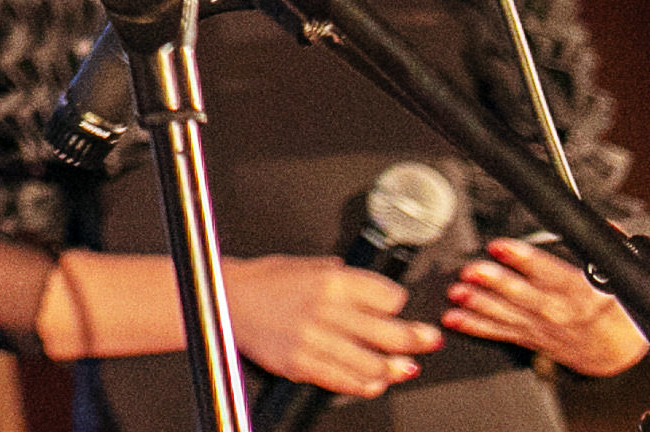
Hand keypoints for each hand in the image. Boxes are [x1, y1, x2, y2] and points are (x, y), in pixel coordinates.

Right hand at [224, 253, 435, 396]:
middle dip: (417, 338)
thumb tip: (359, 278)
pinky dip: (365, 384)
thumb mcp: (299, 264)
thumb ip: (332, 271)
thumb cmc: (258, 281)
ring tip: (405, 367)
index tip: (399, 307)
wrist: (220, 301)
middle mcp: (325, 310)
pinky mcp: (301, 364)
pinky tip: (374, 381)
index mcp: (328, 280)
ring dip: (395, 368)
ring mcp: (314, 340)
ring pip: (372, 363)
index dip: (396, 302)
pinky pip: (344, 381)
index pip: (387, 295)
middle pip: (389, 332)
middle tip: (429, 339)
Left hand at [447, 240, 647, 376]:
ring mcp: (541, 326)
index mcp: (578, 290)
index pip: (550, 272)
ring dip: (479, 303)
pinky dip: (475, 326)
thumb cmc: (614, 310)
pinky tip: (455, 318)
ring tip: (458, 293)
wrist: (616, 350)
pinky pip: (500, 332)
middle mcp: (557, 309)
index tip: (501, 246)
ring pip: (506, 314)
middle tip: (472, 271)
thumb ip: (603, 249)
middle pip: (522, 294)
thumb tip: (599, 223)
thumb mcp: (617, 278)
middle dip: (495, 282)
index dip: (524, 259)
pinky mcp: (530, 338)